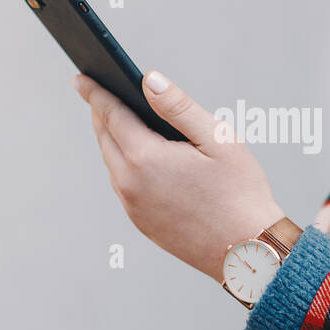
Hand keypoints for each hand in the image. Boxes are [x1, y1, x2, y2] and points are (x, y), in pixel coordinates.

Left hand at [71, 70, 285, 283]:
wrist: (247, 252)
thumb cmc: (241, 193)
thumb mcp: (217, 139)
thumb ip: (179, 106)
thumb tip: (149, 80)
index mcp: (145, 158)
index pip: (110, 114)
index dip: (96, 92)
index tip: (82, 78)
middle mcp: (130, 184)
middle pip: (105, 138)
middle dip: (101, 113)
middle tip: (98, 94)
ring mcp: (133, 207)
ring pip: (113, 163)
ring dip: (113, 140)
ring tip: (120, 122)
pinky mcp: (141, 223)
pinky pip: (123, 185)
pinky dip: (124, 165)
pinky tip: (140, 158)